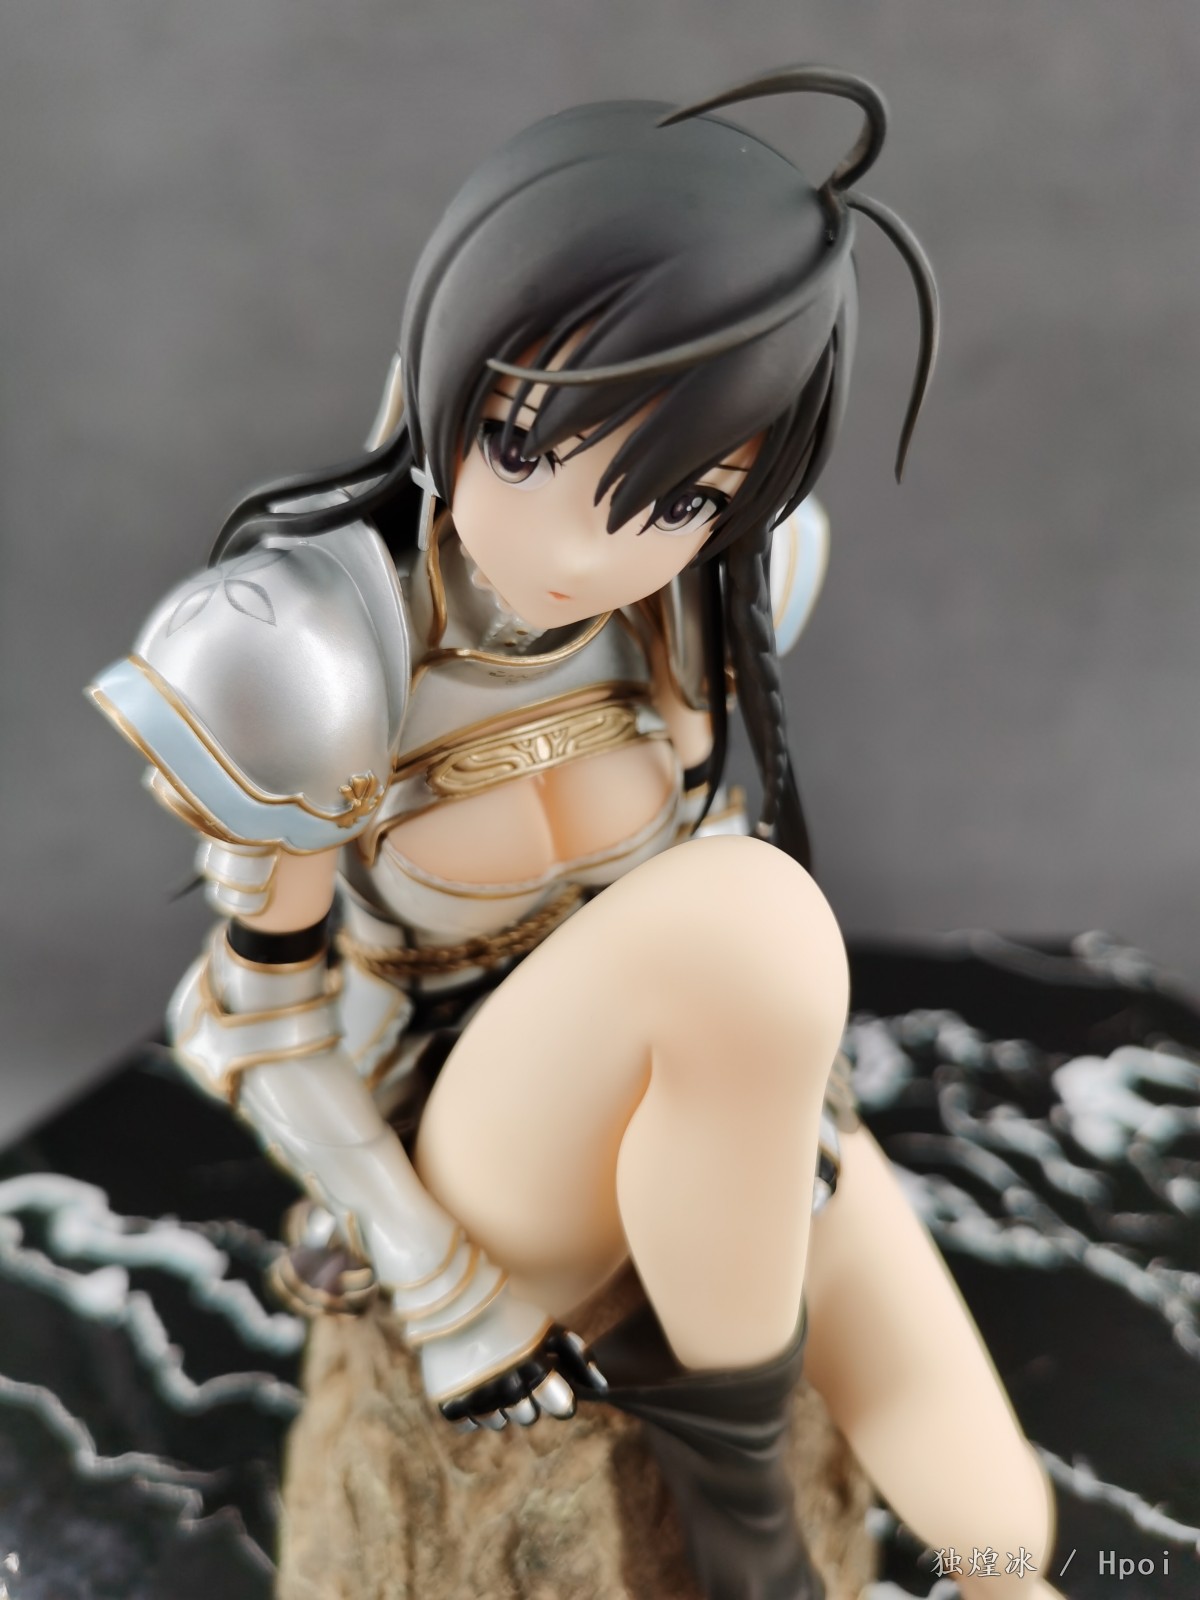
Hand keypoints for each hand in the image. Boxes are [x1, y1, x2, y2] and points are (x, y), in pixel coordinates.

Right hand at [439, 1326, 606, 1431]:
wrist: (453, 1301)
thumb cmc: (509, 1315)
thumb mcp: (547, 1328)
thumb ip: (577, 1357)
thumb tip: (603, 1388)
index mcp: (535, 1367)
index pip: (562, 1406)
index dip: (558, 1397)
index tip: (550, 1384)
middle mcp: (507, 1387)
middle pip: (529, 1417)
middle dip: (525, 1398)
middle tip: (513, 1373)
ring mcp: (477, 1399)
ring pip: (499, 1423)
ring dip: (498, 1404)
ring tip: (490, 1374)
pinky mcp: (450, 1406)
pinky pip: (470, 1425)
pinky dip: (471, 1409)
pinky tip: (470, 1383)